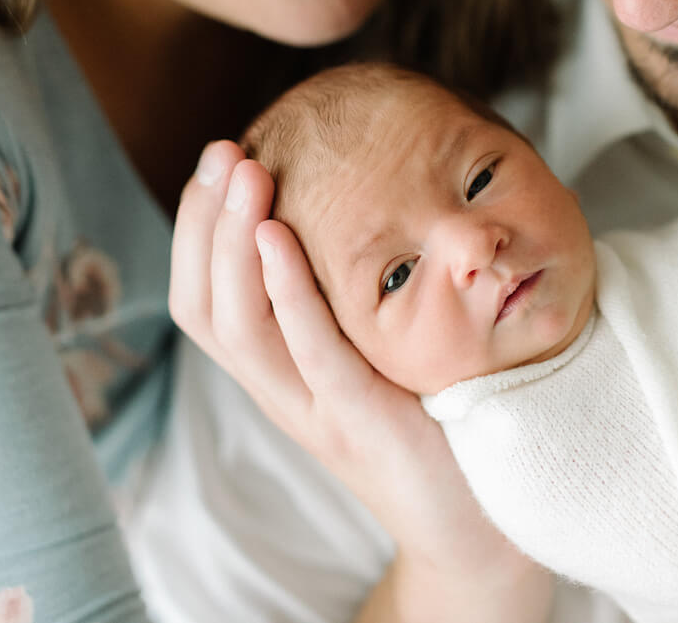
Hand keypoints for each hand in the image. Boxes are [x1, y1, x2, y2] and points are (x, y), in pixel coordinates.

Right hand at [169, 143, 549, 618]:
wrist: (479, 526)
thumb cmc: (437, 424)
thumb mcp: (380, 351)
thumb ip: (358, 296)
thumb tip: (367, 197)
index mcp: (280, 376)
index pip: (203, 300)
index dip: (198, 230)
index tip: (219, 159)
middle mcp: (281, 394)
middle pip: (205, 306)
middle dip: (204, 221)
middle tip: (223, 150)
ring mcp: (314, 411)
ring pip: (239, 327)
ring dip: (233, 242)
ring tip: (245, 173)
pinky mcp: (357, 419)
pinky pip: (306, 351)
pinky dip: (285, 291)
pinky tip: (278, 235)